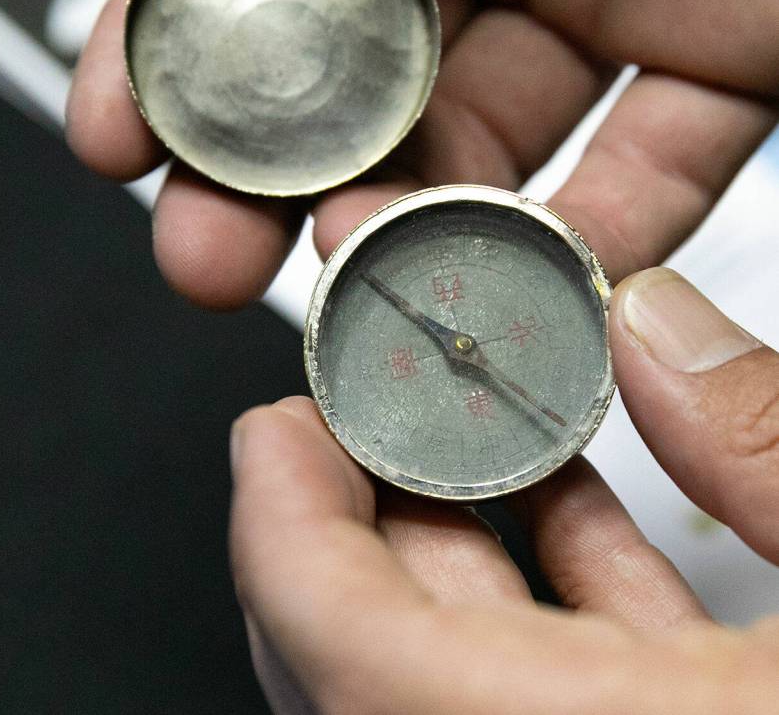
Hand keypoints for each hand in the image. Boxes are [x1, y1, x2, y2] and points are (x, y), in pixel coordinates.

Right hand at [67, 0, 777, 306]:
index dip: (183, 44)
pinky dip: (594, 243)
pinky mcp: (719, 56)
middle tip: (209, 250)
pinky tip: (536, 292)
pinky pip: (645, 171)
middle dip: (276, 175)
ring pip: (484, 147)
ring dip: (417, 226)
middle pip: (359, 77)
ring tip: (357, 282)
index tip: (119, 132)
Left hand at [230, 269, 778, 713]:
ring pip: (465, 674)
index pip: (347, 655)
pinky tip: (578, 509)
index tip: (274, 429)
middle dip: (361, 515)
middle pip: (378, 658)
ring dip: (458, 545)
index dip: (279, 528)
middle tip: (369, 411)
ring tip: (467, 431)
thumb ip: (766, 443)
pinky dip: (554, 594)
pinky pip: (564, 687)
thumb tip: (666, 326)